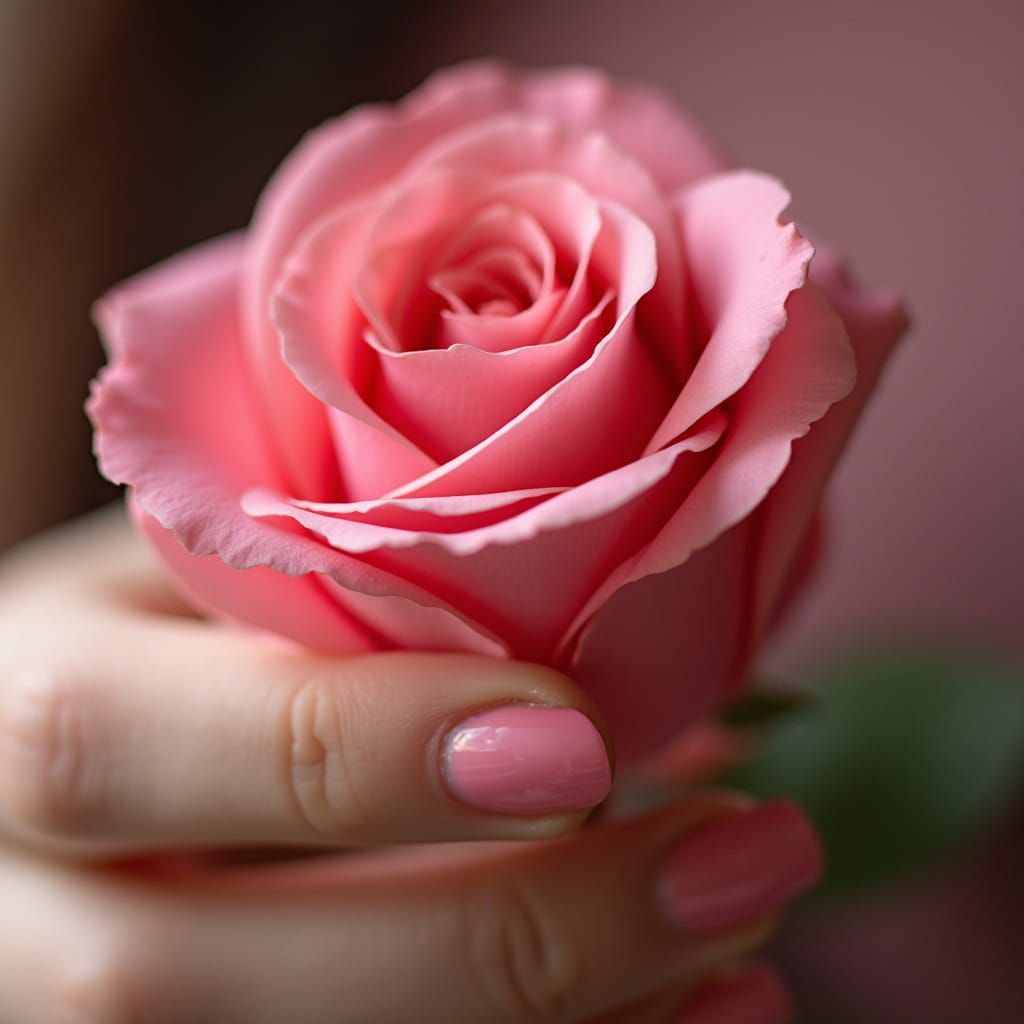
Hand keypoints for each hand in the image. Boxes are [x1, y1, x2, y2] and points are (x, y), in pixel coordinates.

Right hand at [0, 507, 817, 1021]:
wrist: (47, 764)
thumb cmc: (150, 630)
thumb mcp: (205, 577)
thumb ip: (344, 595)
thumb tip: (613, 639)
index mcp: (3, 713)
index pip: (118, 745)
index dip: (354, 752)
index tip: (583, 741)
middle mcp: (3, 909)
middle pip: (195, 987)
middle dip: (505, 941)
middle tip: (743, 854)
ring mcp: (51, 1021)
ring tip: (749, 957)